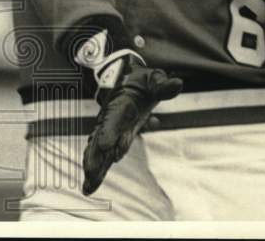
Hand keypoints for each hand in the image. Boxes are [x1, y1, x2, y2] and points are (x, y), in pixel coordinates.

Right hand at [81, 54, 181, 195]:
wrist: (125, 79)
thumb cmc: (141, 81)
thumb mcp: (153, 80)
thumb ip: (162, 85)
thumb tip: (177, 84)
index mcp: (122, 103)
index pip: (115, 118)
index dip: (110, 131)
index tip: (106, 146)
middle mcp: (111, 118)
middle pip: (101, 138)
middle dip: (96, 156)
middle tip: (91, 173)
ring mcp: (109, 129)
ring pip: (99, 150)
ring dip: (94, 167)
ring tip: (88, 186)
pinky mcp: (111, 138)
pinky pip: (103, 154)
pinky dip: (97, 168)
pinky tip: (91, 183)